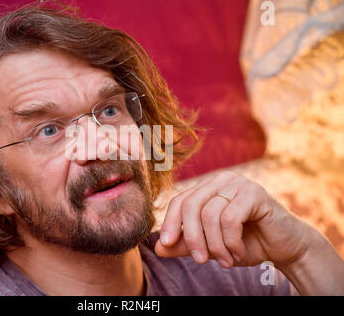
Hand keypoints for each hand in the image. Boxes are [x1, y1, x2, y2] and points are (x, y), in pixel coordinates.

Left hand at [155, 171, 311, 268]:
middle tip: (201, 260)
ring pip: (210, 215)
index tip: (166, 245)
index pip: (180, 201)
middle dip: (192, 237)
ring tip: (227, 259)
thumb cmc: (246, 243)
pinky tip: (238, 251)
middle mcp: (220, 181)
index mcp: (207, 188)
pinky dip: (231, 241)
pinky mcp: (254, 192)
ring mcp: (238, 183)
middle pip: (191, 205)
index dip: (169, 223)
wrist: (284, 247)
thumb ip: (185, 245)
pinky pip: (230, 219)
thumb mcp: (210, 247)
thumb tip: (158, 247)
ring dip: (216, 245)